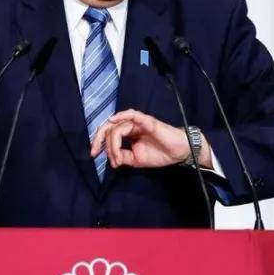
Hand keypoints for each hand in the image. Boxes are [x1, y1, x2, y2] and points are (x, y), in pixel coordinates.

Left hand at [88, 109, 212, 169]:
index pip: (108, 134)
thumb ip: (123, 156)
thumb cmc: (160, 153)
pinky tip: (114, 119)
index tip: (94, 154)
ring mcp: (139, 122)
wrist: (179, 153)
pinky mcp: (148, 121)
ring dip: (114, 143)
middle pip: (109, 128)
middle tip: (94, 152)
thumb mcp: (136, 160)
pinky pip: (133, 115)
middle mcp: (131, 126)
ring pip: (118, 127)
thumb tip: (110, 159)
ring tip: (117, 157)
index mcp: (128, 133)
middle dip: (99, 139)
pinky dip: (123, 115)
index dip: (99, 143)